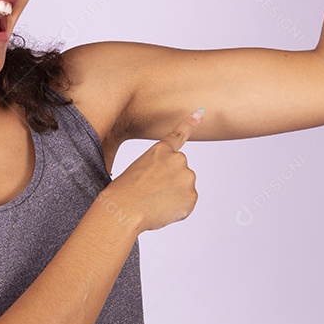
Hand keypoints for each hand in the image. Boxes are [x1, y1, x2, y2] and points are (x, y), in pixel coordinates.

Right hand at [98, 110, 202, 232]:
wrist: (125, 209)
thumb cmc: (123, 192)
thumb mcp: (137, 171)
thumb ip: (159, 172)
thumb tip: (173, 186)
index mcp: (161, 150)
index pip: (178, 134)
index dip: (190, 123)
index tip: (200, 113)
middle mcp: (178, 159)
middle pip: (180, 171)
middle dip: (170, 181)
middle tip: (151, 192)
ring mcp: (187, 177)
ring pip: (184, 188)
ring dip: (173, 195)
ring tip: (153, 201)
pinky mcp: (192, 196)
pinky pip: (186, 204)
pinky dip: (177, 209)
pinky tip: (161, 210)